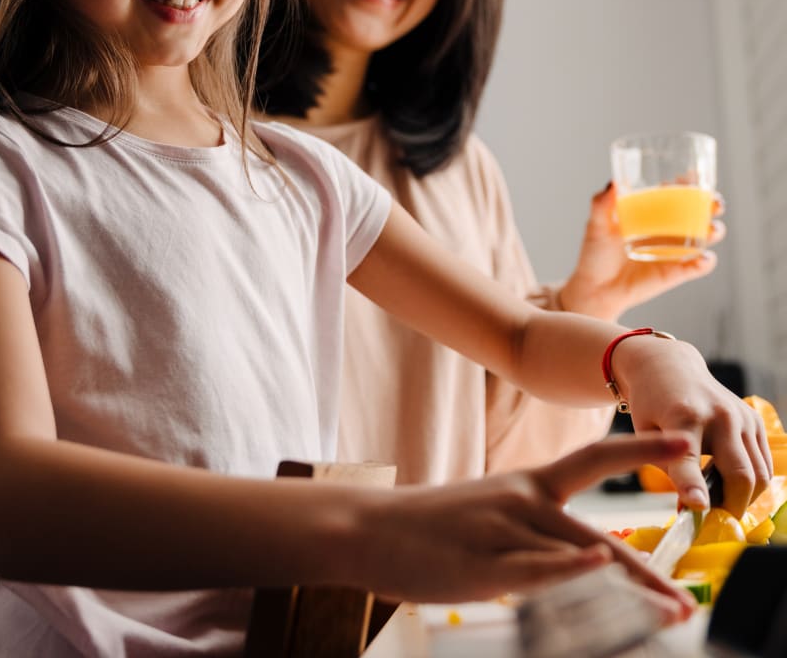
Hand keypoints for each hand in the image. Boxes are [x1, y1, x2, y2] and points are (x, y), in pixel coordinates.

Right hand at [357, 433, 696, 621]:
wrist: (370, 527)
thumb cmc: (431, 527)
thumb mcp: (490, 517)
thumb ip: (538, 533)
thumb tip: (588, 560)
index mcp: (526, 485)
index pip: (593, 458)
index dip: (641, 449)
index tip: (685, 444)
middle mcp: (521, 499)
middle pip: (600, 532)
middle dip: (649, 572)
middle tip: (687, 602)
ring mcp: (503, 529)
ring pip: (578, 553)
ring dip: (630, 589)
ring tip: (669, 614)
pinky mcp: (483, 561)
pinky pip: (535, 566)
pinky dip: (570, 568)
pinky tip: (600, 566)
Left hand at [558, 183, 723, 320]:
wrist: (595, 288)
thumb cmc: (596, 254)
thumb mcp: (596, 226)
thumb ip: (601, 204)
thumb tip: (612, 183)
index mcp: (652, 213)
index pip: (676, 193)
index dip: (689, 183)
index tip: (693, 175)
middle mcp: (668, 230)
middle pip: (699, 212)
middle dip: (712, 204)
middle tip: (714, 202)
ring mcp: (674, 251)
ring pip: (705, 237)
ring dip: (715, 231)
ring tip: (711, 230)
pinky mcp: (675, 272)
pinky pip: (698, 266)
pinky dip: (706, 262)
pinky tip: (703, 257)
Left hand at [612, 337, 772, 515]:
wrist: (669, 367)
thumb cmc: (652, 404)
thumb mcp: (645, 432)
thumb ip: (667, 467)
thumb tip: (695, 506)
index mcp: (683, 415)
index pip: (688, 458)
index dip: (692, 486)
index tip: (697, 509)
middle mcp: (719, 415)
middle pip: (740, 474)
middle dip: (731, 506)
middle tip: (716, 520)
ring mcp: (741, 417)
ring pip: (759, 475)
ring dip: (744, 497)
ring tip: (721, 503)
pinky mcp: (754, 420)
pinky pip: (764, 463)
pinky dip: (753, 482)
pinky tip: (732, 485)